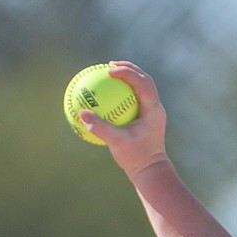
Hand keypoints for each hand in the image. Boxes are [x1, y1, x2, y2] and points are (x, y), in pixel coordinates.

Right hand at [80, 62, 168, 182]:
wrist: (151, 172)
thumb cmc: (135, 159)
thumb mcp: (116, 143)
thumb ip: (99, 127)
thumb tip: (81, 113)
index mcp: (153, 110)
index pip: (142, 83)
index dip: (126, 72)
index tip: (109, 70)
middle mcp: (155, 108)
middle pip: (145, 79)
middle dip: (128, 69)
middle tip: (110, 65)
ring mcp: (153, 113)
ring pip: (142, 88)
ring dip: (128, 78)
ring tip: (110, 74)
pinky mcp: (148, 119)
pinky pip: (136, 100)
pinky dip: (124, 94)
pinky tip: (109, 95)